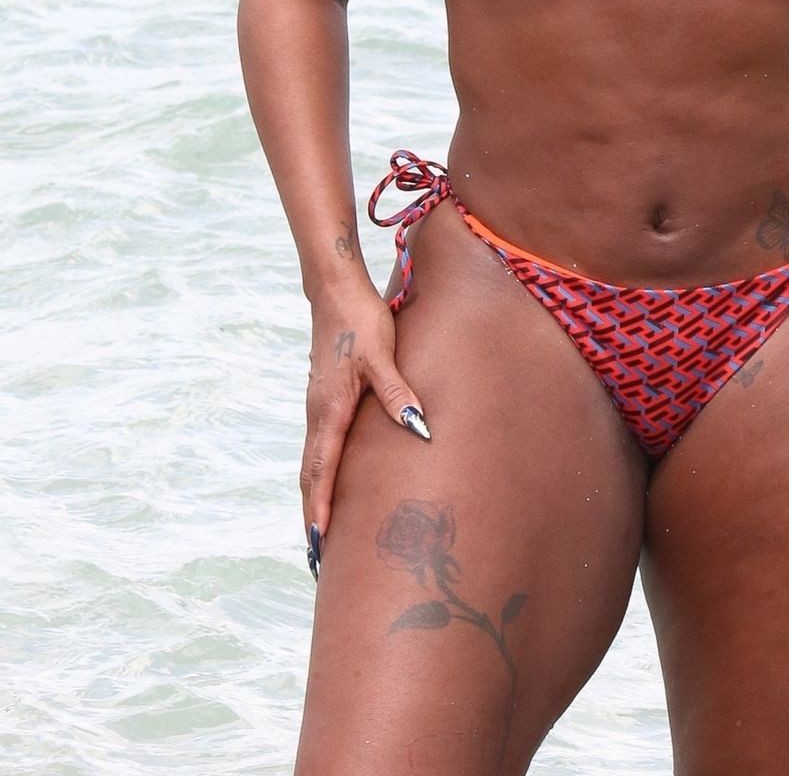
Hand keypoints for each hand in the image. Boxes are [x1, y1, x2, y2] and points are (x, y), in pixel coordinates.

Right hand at [301, 279, 430, 577]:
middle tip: (316, 558)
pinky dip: (319, 476)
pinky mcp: (324, 398)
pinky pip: (318, 448)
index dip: (320, 509)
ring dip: (314, 499)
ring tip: (319, 534)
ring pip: (312, 464)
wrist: (335, 289)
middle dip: (312, 517)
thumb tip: (418, 429)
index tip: (319, 545)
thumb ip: (398, 392)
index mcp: (330, 410)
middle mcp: (318, 414)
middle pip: (310, 477)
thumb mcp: (383, 355)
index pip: (322, 471)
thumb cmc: (361, 320)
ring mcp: (318, 407)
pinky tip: (328, 484)